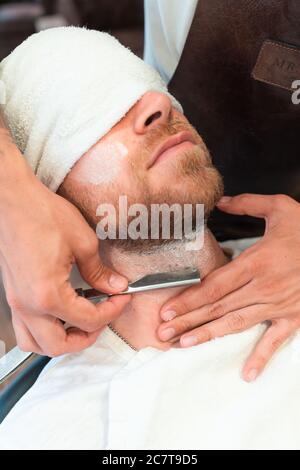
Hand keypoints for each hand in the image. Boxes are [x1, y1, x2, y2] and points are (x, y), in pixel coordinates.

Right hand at [0, 128, 129, 355]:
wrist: (12, 200)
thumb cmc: (41, 214)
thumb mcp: (83, 241)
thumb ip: (100, 271)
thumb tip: (114, 285)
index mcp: (48, 294)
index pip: (87, 320)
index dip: (111, 312)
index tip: (122, 299)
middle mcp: (28, 305)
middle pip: (58, 345)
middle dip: (87, 337)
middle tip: (104, 317)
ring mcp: (17, 302)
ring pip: (36, 343)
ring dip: (62, 341)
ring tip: (81, 323)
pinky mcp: (14, 295)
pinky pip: (26, 328)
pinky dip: (45, 331)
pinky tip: (60, 313)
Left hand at [158, 194, 299, 380]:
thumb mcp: (280, 208)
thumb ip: (248, 204)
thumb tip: (222, 200)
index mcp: (257, 262)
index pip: (215, 286)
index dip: (189, 299)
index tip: (168, 309)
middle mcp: (263, 287)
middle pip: (218, 307)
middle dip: (188, 320)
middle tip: (163, 332)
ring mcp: (278, 305)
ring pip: (236, 324)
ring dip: (208, 335)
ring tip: (183, 345)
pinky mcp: (293, 317)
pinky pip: (275, 340)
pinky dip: (261, 357)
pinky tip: (247, 374)